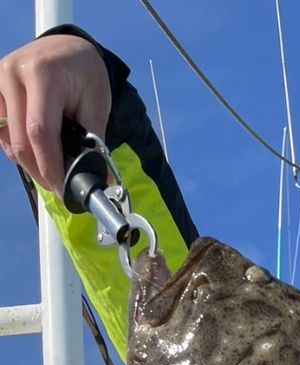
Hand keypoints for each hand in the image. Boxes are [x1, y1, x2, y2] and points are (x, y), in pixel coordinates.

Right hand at [0, 33, 109, 192]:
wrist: (68, 48)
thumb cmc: (85, 75)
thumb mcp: (98, 104)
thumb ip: (93, 141)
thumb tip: (95, 181)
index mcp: (43, 75)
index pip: (40, 131)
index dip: (51, 167)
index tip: (64, 189)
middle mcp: (13, 74)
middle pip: (21, 141)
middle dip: (41, 172)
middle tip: (61, 186)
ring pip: (8, 140)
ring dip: (30, 164)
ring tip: (52, 168)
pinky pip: (1, 130)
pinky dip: (18, 148)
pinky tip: (36, 150)